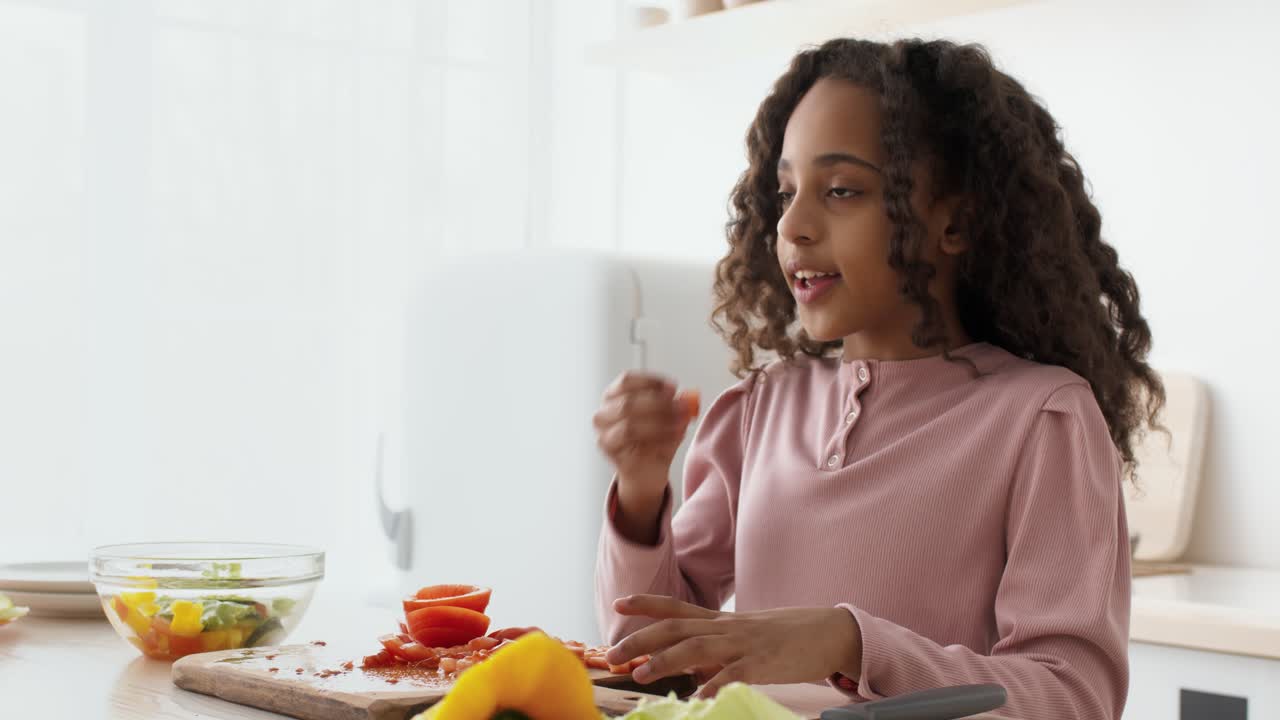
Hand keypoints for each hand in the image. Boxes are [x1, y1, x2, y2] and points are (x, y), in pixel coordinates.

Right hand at [593, 372, 699, 499]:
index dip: (650, 381)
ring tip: (680, 424)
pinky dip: (656, 437)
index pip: (626, 380)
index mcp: (614, 396)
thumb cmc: (655, 440)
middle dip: (659, 403)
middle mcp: (604, 412)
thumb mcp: (669, 417)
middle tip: (682, 407)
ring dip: (659, 421)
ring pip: (629, 422)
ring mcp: (603, 432)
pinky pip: (631, 440)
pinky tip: (672, 438)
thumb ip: (675, 405)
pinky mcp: (607, 449)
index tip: (673, 388)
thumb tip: (686, 398)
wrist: (648, 470)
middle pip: (628, 401)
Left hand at [604, 594, 861, 698]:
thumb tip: (689, 670)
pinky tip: (698, 700)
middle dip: (641, 639)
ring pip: (697, 647)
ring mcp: (744, 643)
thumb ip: (716, 650)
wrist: (829, 631)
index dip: (645, 605)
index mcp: (722, 620)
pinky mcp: (763, 662)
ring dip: (666, 660)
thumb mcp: (745, 638)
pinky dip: (713, 686)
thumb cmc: (786, 637)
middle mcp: (726, 627)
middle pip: (676, 627)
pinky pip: (734, 674)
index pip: (676, 607)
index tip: (617, 604)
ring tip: (642, 674)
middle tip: (612, 653)